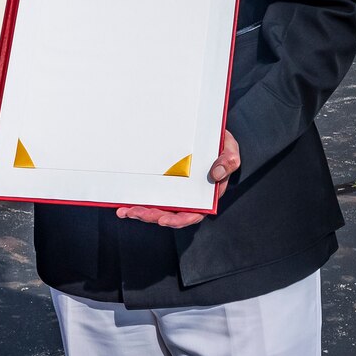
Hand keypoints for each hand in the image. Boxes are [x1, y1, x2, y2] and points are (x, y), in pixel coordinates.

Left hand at [116, 130, 239, 228]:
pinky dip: (139, 200)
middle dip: (151, 216)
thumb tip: (217, 174)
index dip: (178, 220)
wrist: (208, 135)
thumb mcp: (230, 150)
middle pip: (171, 214)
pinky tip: (124, 202)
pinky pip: (152, 195)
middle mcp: (190, 198)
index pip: (193, 213)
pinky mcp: (166, 184)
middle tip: (134, 212)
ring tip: (124, 211)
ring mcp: (177, 192)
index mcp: (206, 196)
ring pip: (159, 208)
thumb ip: (228, 161)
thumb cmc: (221, 145)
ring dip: (141, 212)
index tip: (162, 220)